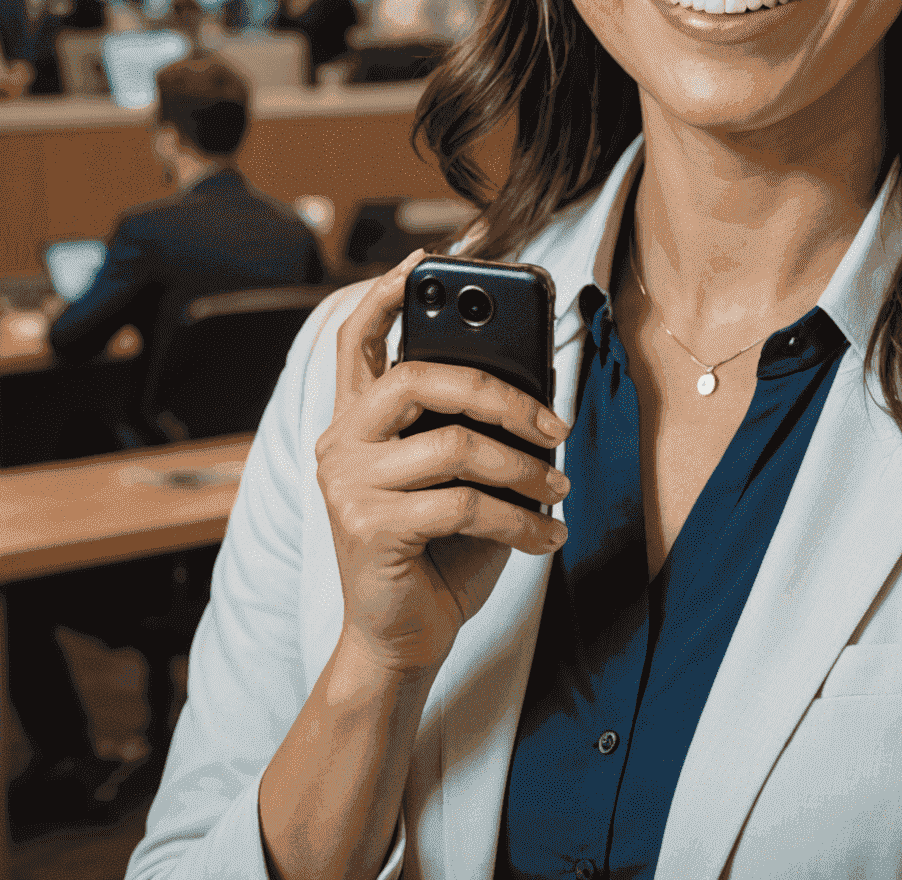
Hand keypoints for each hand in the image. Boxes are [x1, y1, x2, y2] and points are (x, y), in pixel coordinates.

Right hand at [315, 251, 569, 675]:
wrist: (399, 641)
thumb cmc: (435, 551)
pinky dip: (521, 521)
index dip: (384, 294)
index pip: (355, 340)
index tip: (424, 259)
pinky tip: (548, 535)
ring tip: (559, 490)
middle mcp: (342, 443)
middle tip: (556, 423)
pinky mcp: (370, 529)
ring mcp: (350, 486)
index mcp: (358, 420)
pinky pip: (466, 505)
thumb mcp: (454, 478)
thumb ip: (469, 428)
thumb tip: (541, 393)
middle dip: (503, 395)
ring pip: (456, 447)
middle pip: (422, 379)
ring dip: (526, 470)